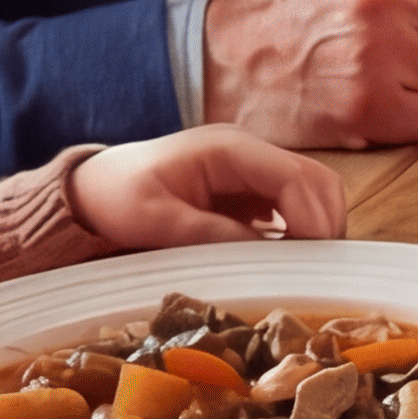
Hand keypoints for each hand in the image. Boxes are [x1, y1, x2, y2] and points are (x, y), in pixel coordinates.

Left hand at [67, 126, 349, 250]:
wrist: (91, 190)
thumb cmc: (116, 198)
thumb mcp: (154, 221)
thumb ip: (207, 234)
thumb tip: (263, 256)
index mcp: (228, 148)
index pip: (293, 175)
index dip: (312, 216)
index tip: (315, 258)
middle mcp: (247, 152)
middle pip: (314, 179)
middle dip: (326, 222)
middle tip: (320, 269)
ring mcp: (250, 169)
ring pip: (310, 190)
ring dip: (318, 226)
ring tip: (307, 268)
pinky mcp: (247, 190)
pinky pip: (291, 205)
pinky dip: (301, 230)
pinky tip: (288, 260)